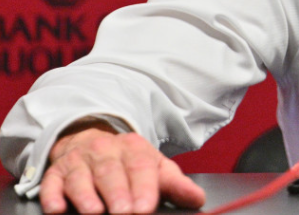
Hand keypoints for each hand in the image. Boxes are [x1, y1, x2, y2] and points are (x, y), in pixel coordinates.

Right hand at [40, 121, 205, 213]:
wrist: (91, 140)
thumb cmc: (128, 161)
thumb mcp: (154, 167)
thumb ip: (175, 184)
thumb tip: (197, 199)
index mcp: (134, 148)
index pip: (141, 166)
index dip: (144, 187)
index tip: (146, 207)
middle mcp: (105, 150)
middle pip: (111, 171)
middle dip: (117, 193)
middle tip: (124, 212)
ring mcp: (78, 161)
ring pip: (81, 177)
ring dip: (86, 195)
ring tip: (94, 212)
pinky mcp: (56, 172)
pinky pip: (51, 183)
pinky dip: (52, 195)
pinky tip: (57, 208)